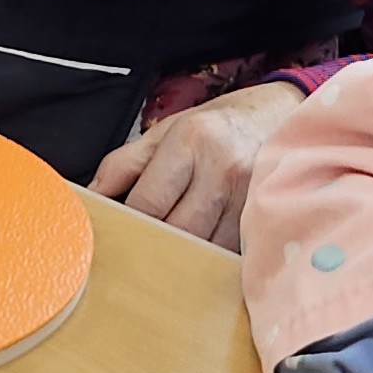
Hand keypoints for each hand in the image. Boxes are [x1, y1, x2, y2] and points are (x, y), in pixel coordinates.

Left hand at [89, 81, 300, 247]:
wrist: (281, 116)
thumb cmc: (216, 126)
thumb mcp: (166, 131)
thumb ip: (124, 164)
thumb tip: (91, 198)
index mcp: (192, 140)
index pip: (149, 201)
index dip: (129, 224)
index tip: (117, 233)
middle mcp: (223, 167)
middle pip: (177, 230)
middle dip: (154, 244)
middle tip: (139, 250)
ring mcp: (250, 194)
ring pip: (204, 248)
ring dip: (183, 256)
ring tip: (168, 253)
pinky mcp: (267, 216)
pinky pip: (230, 251)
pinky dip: (210, 256)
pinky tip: (200, 252)